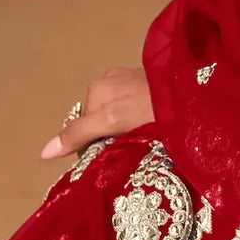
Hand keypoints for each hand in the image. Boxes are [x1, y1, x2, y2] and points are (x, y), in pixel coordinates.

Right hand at [40, 64, 155, 160]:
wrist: (196, 92)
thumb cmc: (153, 105)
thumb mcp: (113, 120)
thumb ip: (80, 134)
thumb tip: (43, 153)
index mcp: (98, 87)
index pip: (83, 128)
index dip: (93, 147)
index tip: (111, 159)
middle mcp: (113, 79)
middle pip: (100, 122)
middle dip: (110, 139)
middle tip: (130, 151)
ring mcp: (133, 81)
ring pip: (118, 117)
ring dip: (127, 132)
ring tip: (146, 141)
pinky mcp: (152, 85)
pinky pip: (135, 110)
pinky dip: (140, 122)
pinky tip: (155, 129)